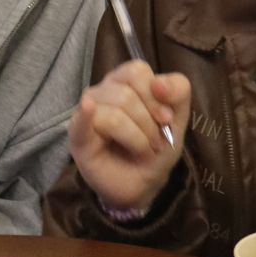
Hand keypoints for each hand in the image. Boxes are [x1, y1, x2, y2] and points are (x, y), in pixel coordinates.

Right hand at [67, 60, 189, 212]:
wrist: (142, 185)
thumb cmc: (155, 147)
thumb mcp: (177, 119)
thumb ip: (178, 92)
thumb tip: (158, 83)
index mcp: (126, 81)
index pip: (136, 71)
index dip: (154, 96)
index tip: (166, 119)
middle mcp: (103, 90)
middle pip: (126, 94)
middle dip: (148, 123)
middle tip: (155, 142)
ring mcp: (87, 111)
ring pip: (114, 113)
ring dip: (137, 138)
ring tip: (142, 149)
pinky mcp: (77, 135)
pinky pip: (81, 120)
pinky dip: (86, 115)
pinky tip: (88, 110)